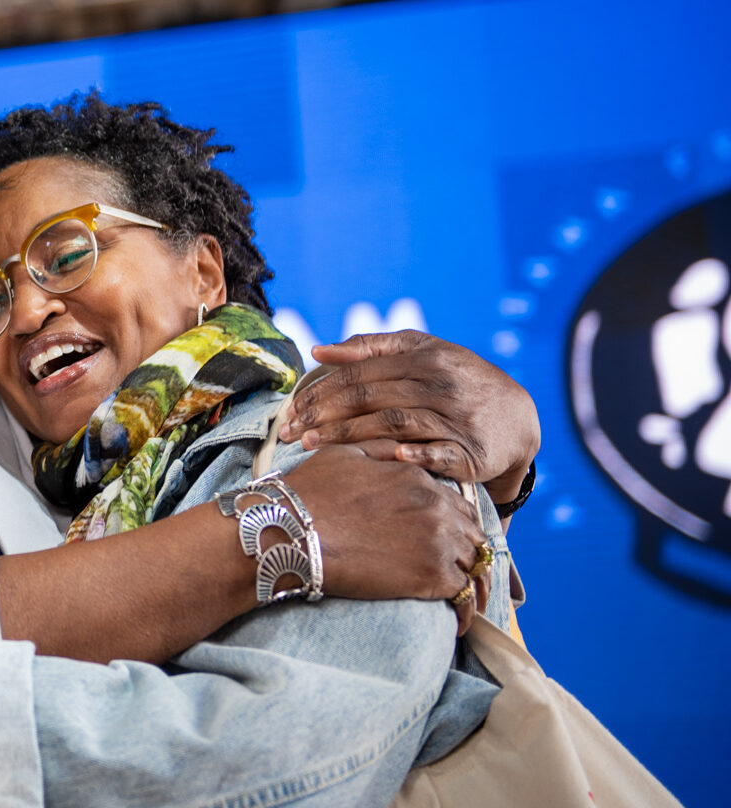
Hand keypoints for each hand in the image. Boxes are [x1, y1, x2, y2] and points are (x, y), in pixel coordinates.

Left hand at [281, 330, 538, 501]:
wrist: (517, 418)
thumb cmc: (457, 381)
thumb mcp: (424, 353)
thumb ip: (374, 348)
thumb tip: (320, 349)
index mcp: (424, 358)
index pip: (359, 374)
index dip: (321, 391)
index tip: (291, 409)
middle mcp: (439, 384)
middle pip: (369, 398)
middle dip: (323, 415)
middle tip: (289, 432)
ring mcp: (456, 418)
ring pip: (393, 423)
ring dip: (348, 435)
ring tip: (311, 446)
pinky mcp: (471, 453)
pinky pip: (439, 453)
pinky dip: (414, 455)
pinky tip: (388, 458)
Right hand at [283, 445, 494, 628]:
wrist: (290, 531)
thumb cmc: (308, 494)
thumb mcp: (343, 455)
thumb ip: (378, 450)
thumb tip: (396, 450)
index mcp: (418, 479)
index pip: (456, 504)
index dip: (455, 524)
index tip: (448, 541)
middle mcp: (437, 508)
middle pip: (473, 533)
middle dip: (470, 552)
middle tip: (463, 571)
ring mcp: (438, 542)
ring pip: (476, 564)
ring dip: (474, 581)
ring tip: (469, 600)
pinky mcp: (432, 577)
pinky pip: (465, 596)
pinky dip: (468, 610)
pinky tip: (464, 622)